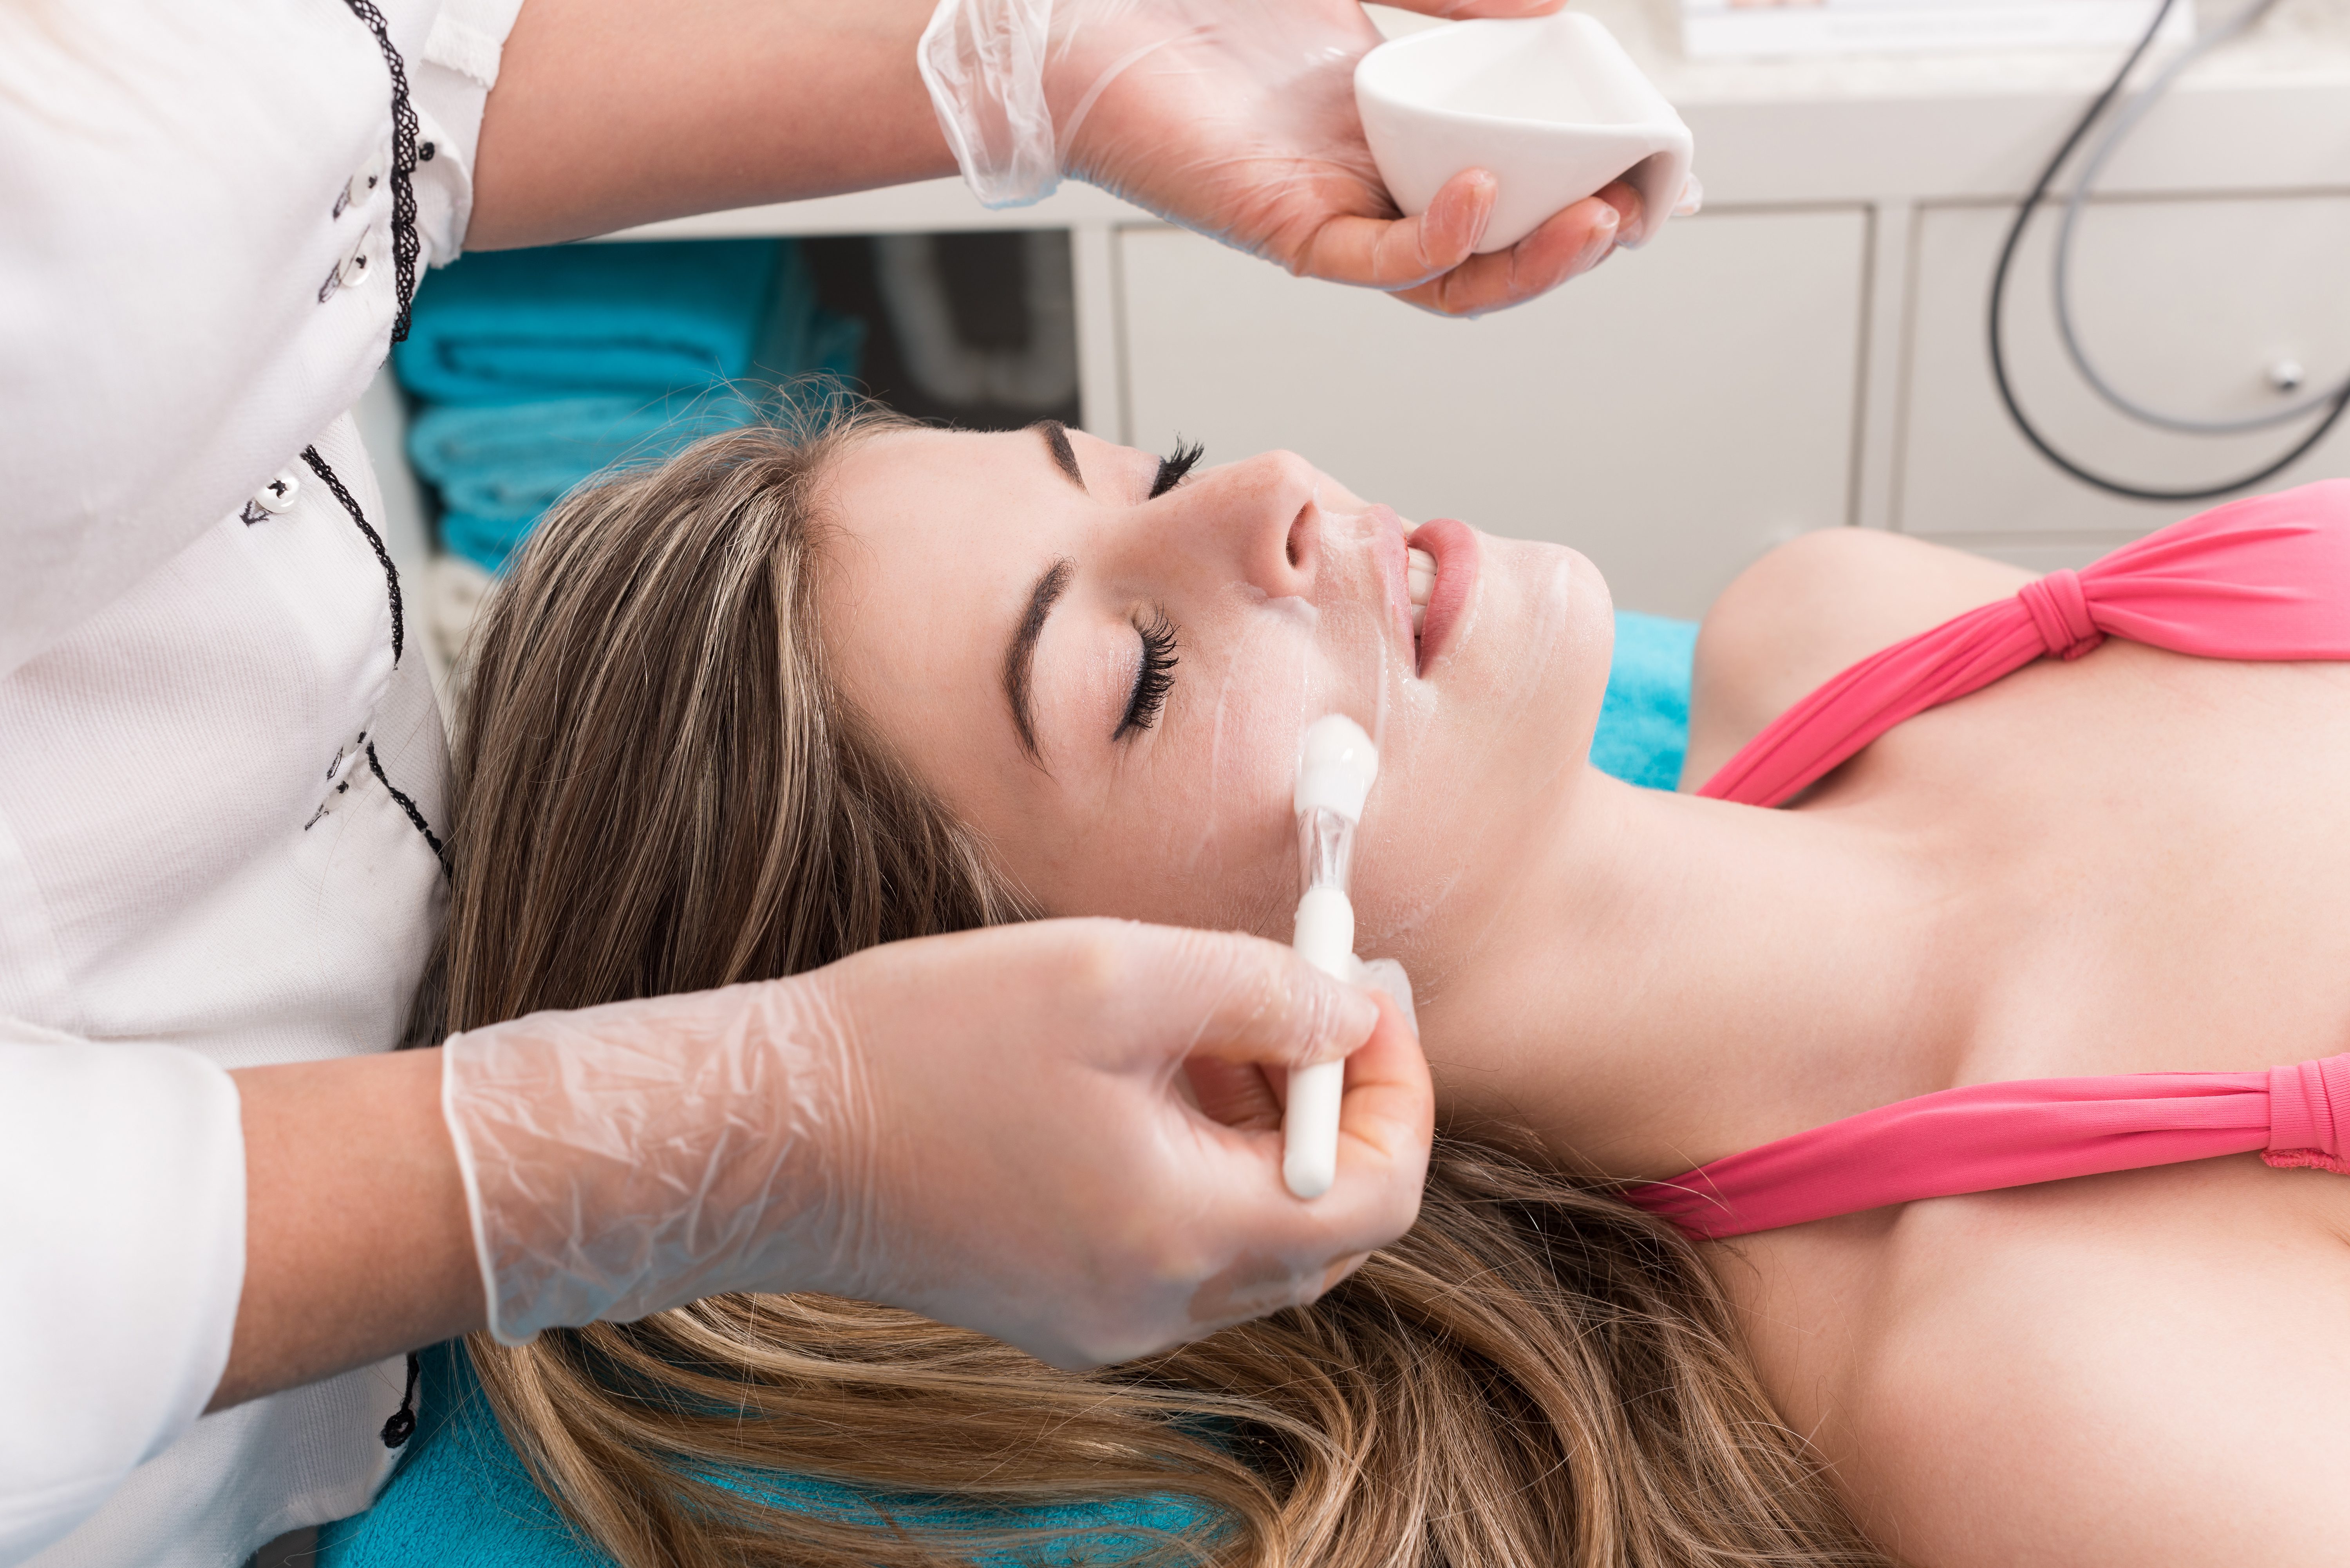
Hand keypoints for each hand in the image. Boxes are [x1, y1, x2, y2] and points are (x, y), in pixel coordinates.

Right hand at [442, 919, 1430, 1368]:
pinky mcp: (1065, 1309)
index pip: (1375, 1196)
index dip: (1397, 1089)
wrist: (773, 1134)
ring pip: (1260, 1242)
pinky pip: (1186, 1252)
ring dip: (1269, 1138)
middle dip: (1337, 1108)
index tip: (1365, 996)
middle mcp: (1159, 1306)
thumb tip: (1356, 1017)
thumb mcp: (1112, 976)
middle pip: (1329, 1229)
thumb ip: (1260, 993)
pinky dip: (1205, 1172)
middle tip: (1309, 1000)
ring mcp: (1110, 1321)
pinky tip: (1150, 1086)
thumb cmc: (925, 1042)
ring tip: (1211, 1030)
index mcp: (1182, 1233)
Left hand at [1051, 0, 1640, 315]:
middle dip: (1579, 236)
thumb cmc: (1199, 1)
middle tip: (1643, 207)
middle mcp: (1366, 179)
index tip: (1649, 153)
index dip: (1583, 175)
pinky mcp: (1280, 228)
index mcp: (1389, 122)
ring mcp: (1327, 211)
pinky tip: (1485, 194)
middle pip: (1496, 244)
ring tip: (1600, 223)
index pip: (1509, 174)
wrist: (1078, 18)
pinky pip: (1376, 263)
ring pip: (1451, 276)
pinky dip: (1439, 239)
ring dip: (1533, 260)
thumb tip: (1558, 6)